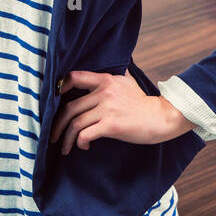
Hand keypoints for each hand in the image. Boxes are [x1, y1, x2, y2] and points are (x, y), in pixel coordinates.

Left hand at [49, 70, 193, 154]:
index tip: (53, 103)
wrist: (162, 116)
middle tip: (54, 136)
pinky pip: (86, 134)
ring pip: (76, 123)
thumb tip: (112, 68)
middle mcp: (104, 92)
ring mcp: (107, 108)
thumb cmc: (143, 103)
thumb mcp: (128, 82)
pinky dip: (80, 142)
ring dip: (67, 138)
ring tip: (66, 147)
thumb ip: (115, 76)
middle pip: (70, 108)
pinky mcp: (111, 125)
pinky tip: (84, 146)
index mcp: (106, 80)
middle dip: (58, 125)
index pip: (74, 77)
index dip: (59, 88)